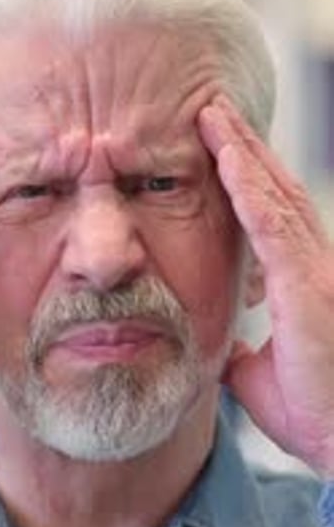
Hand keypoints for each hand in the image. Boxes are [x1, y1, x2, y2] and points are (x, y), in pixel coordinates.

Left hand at [198, 95, 333, 475]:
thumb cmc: (314, 415)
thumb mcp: (259, 376)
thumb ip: (244, 352)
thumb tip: (224, 346)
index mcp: (302, 285)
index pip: (272, 219)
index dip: (248, 181)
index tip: (218, 150)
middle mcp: (314, 268)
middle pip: (275, 193)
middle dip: (244, 150)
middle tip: (212, 111)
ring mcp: (314, 273)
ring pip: (275, 196)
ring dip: (242, 153)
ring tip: (213, 115)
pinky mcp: (307, 286)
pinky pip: (272, 225)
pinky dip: (249, 188)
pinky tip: (227, 156)